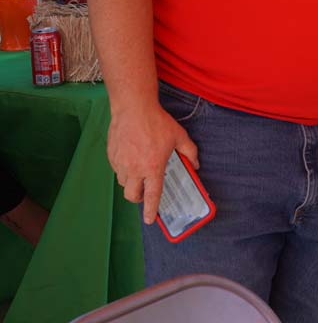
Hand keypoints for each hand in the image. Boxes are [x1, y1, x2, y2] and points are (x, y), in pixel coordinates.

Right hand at [107, 103, 199, 223]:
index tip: (149, 219)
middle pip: (132, 195)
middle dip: (138, 198)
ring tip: (140, 171)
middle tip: (145, 193)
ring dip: (131, 183)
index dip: (150, 209)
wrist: (133, 108)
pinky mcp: (111, 156)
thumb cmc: (157, 122)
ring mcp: (121, 163)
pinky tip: (131, 158)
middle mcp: (135, 169)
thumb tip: (195, 164)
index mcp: (153, 167)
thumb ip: (189, 152)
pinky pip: (117, 170)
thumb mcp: (179, 136)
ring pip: (123, 183)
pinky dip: (124, 170)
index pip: (152, 195)